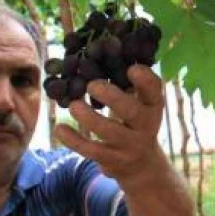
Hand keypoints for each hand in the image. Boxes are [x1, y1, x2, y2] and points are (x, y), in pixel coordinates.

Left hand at [54, 64, 166, 182]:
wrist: (141, 165)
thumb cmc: (135, 122)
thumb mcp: (140, 104)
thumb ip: (128, 84)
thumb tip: (100, 51)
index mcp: (153, 106)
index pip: (154, 90)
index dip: (145, 80)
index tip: (131, 68)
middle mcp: (145, 125)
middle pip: (131, 111)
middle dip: (111, 97)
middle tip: (92, 85)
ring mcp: (129, 145)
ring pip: (109, 132)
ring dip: (89, 117)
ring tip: (73, 105)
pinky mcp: (112, 160)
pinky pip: (91, 151)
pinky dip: (73, 140)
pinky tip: (60, 128)